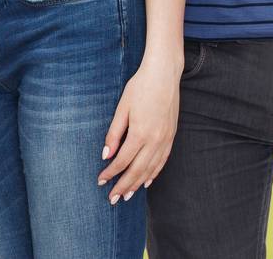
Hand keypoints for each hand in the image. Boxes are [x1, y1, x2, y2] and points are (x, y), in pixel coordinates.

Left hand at [96, 56, 178, 203]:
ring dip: (138, 184)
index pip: (123, 161)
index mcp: (140, 133)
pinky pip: (162, 161)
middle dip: (123, 186)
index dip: (111, 173)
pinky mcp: (171, 136)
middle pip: (138, 170)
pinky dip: (154, 173)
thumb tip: (106, 155)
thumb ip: (114, 133)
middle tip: (112, 199)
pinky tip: (147, 181)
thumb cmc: (139, 87)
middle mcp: (155, 140)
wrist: (164, 74)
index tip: (100, 181)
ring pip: (151, 169)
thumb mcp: (122, 108)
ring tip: (127, 195)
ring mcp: (165, 139)